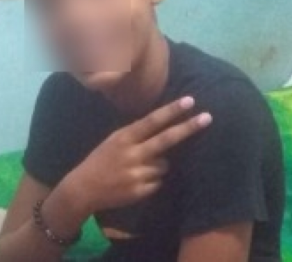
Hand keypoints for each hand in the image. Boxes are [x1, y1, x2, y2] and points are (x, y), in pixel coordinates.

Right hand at [66, 96, 211, 212]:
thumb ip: (136, 134)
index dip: (171, 111)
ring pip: (165, 165)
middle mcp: (132, 154)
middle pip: (166, 139)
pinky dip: (153, 180)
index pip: (152, 121)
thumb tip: (163, 127)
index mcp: (124, 137)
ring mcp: (137, 173)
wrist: (84, 188)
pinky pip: (159, 181)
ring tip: (139, 168)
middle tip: (208, 117)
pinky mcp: (141, 190)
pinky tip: (137, 180)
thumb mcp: (114, 140)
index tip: (190, 101)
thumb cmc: (101, 159)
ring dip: (159, 165)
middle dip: (188, 128)